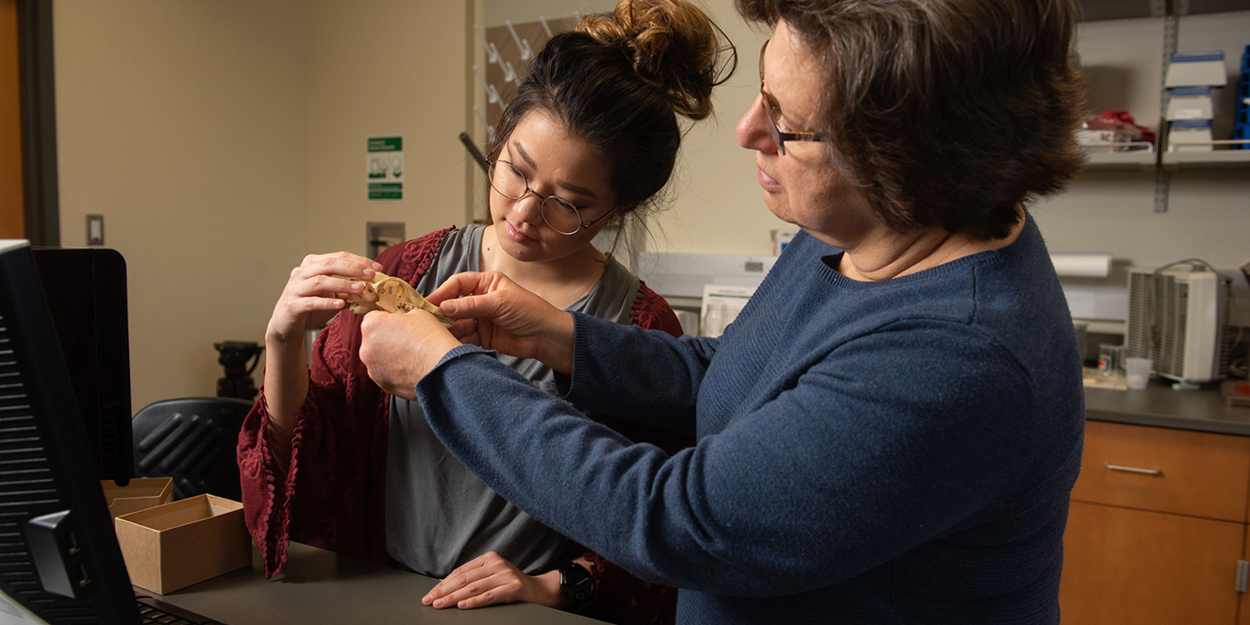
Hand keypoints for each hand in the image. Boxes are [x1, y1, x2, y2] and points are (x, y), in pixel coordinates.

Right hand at [265, 252, 381, 346]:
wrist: (286, 325)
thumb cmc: (310, 307)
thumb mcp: (332, 295)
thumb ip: (348, 290)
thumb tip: (374, 288)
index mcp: (313, 264)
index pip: (339, 256)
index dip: (359, 260)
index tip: (377, 267)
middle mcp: (302, 272)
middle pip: (329, 264)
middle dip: (353, 268)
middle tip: (371, 275)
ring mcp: (295, 288)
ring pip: (320, 281)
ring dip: (342, 284)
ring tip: (360, 288)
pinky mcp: (292, 305)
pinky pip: (311, 302)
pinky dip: (327, 302)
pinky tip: (340, 303)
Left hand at [359, 308, 461, 400]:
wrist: (442, 369)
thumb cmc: (431, 341)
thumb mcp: (417, 314)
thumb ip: (401, 316)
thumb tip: (400, 321)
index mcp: (372, 325)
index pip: (374, 317)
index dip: (389, 319)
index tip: (398, 323)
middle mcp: (366, 347)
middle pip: (374, 339)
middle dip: (388, 338)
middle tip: (407, 340)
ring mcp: (372, 368)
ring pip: (379, 358)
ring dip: (390, 356)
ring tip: (411, 355)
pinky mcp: (382, 384)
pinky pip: (386, 373)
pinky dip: (395, 371)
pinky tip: (410, 367)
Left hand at [421, 551, 564, 610]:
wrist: (540, 590)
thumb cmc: (512, 585)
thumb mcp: (493, 576)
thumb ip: (475, 578)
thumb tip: (446, 586)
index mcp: (489, 559)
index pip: (460, 572)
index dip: (443, 584)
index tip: (430, 594)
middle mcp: (497, 564)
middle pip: (464, 579)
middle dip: (443, 591)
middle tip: (429, 601)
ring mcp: (506, 575)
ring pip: (473, 588)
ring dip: (453, 598)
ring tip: (440, 605)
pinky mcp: (513, 587)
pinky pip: (489, 596)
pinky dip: (474, 601)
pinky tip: (462, 605)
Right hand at [427, 272, 575, 374]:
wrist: (547, 337)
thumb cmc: (531, 312)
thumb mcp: (500, 303)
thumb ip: (471, 305)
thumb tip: (444, 306)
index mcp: (487, 283)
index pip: (458, 283)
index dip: (443, 292)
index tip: (430, 303)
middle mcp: (481, 300)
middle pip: (454, 304)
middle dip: (442, 313)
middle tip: (429, 322)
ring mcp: (481, 319)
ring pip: (457, 323)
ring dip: (449, 329)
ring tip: (441, 335)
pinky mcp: (483, 337)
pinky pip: (465, 338)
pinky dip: (458, 341)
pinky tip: (453, 344)